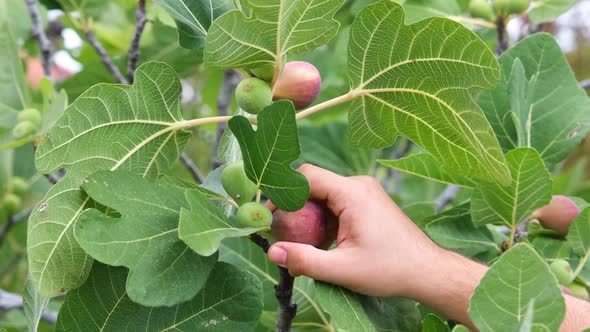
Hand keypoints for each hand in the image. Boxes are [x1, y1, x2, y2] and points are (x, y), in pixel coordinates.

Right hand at [266, 164, 441, 297]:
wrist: (428, 271)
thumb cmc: (390, 269)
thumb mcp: (342, 269)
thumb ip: (304, 260)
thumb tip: (272, 252)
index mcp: (352, 193)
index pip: (306, 177)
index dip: (281, 192)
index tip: (268, 214)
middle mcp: (358, 185)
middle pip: (313, 184)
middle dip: (292, 206)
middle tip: (278, 231)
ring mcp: (364, 193)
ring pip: (323, 195)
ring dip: (307, 216)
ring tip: (297, 243)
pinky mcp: (367, 203)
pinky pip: (335, 204)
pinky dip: (322, 220)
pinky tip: (319, 244)